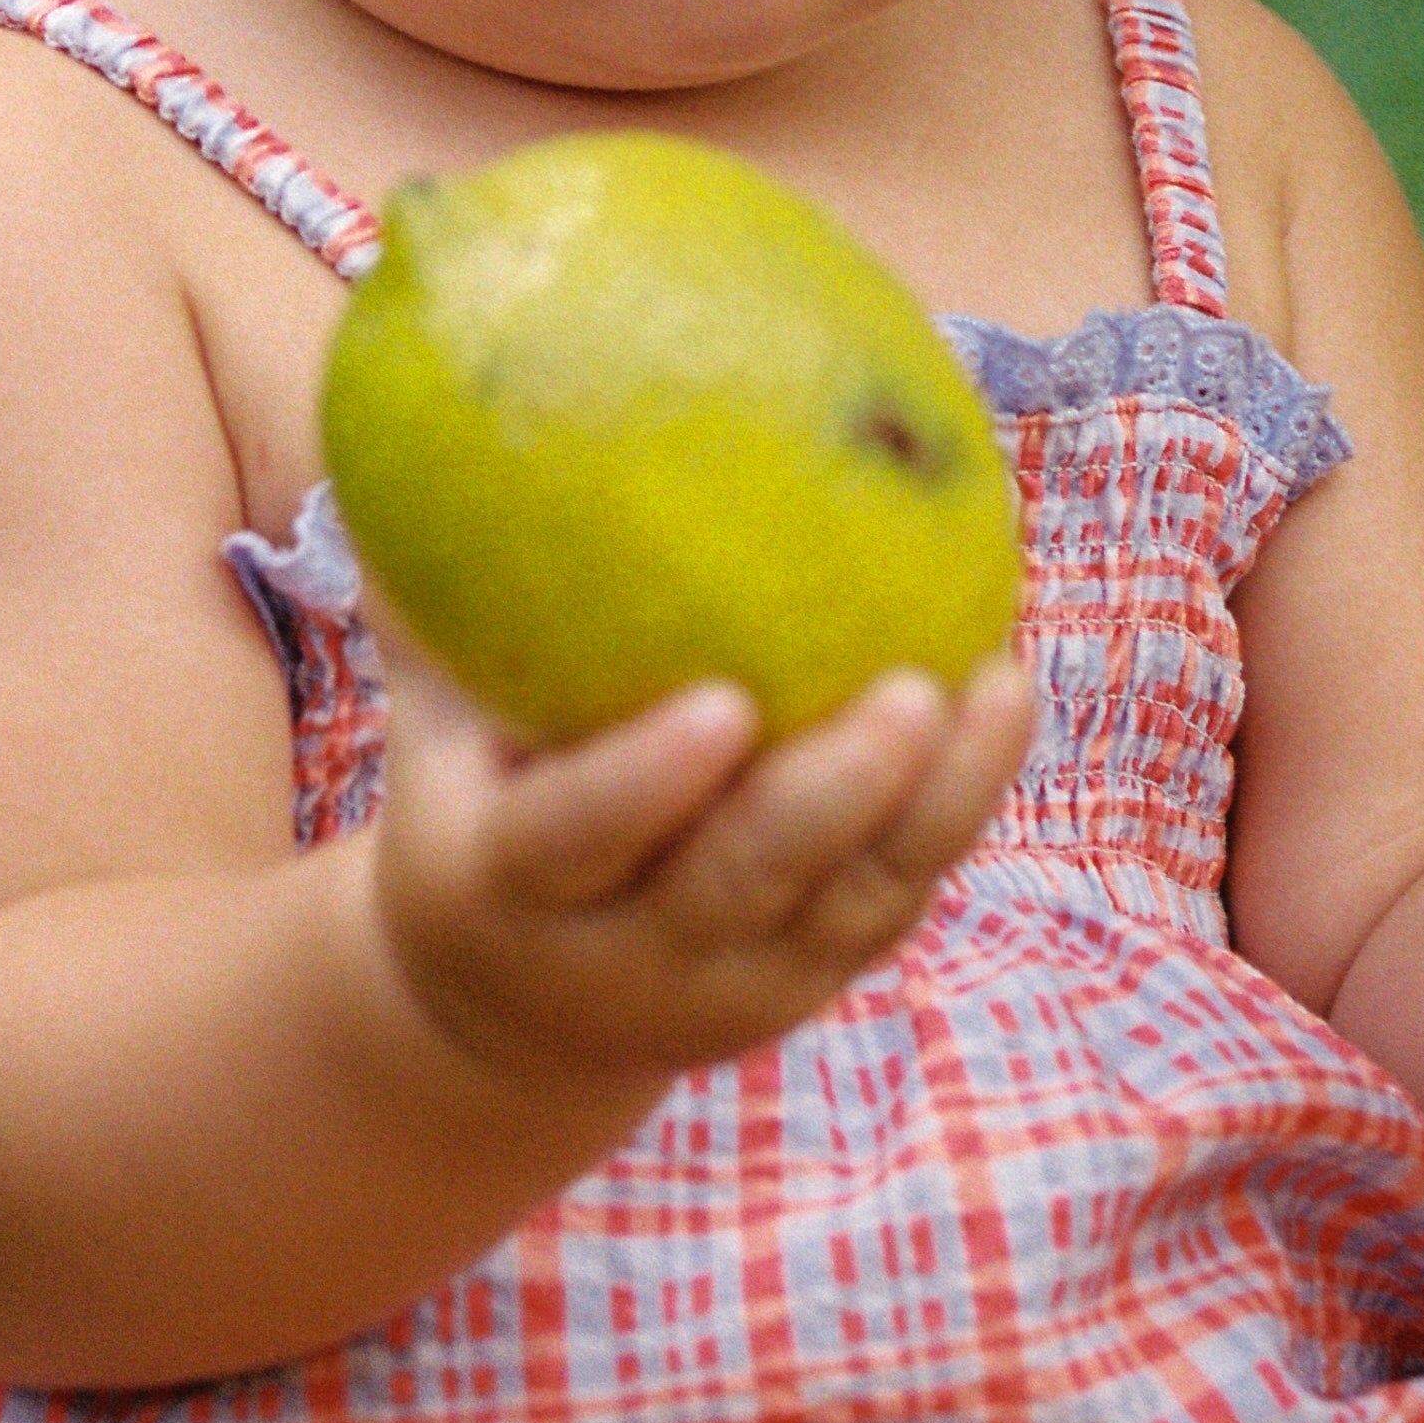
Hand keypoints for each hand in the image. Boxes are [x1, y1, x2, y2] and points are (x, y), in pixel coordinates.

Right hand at [374, 647, 1037, 1110]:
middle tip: (911, 688)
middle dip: (833, 795)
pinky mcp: (813, 983)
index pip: (578, 836)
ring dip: (936, 800)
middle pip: (744, 884)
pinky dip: (960, 805)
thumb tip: (419, 408)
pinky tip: (1003, 696)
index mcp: (508, 888)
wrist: (510, 1013)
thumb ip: (432, 599)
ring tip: (998, 681)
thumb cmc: (468, 803)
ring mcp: (734, 986)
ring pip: (850, 902)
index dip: (647, 781)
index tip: (722, 702)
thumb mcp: (430, 725)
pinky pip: (898, 896)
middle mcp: (626, 957)